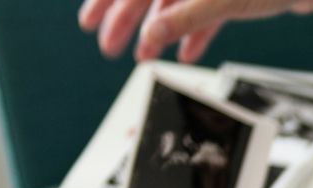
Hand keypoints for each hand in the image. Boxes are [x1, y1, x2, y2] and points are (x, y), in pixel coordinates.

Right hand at [76, 0, 305, 62]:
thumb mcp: (222, 2)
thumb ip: (185, 18)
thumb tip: (149, 34)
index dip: (107, 2)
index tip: (90, 24)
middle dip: (126, 19)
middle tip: (108, 47)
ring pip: (174, 2)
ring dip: (158, 30)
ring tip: (145, 57)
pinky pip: (203, 11)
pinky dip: (194, 32)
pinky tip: (186, 55)